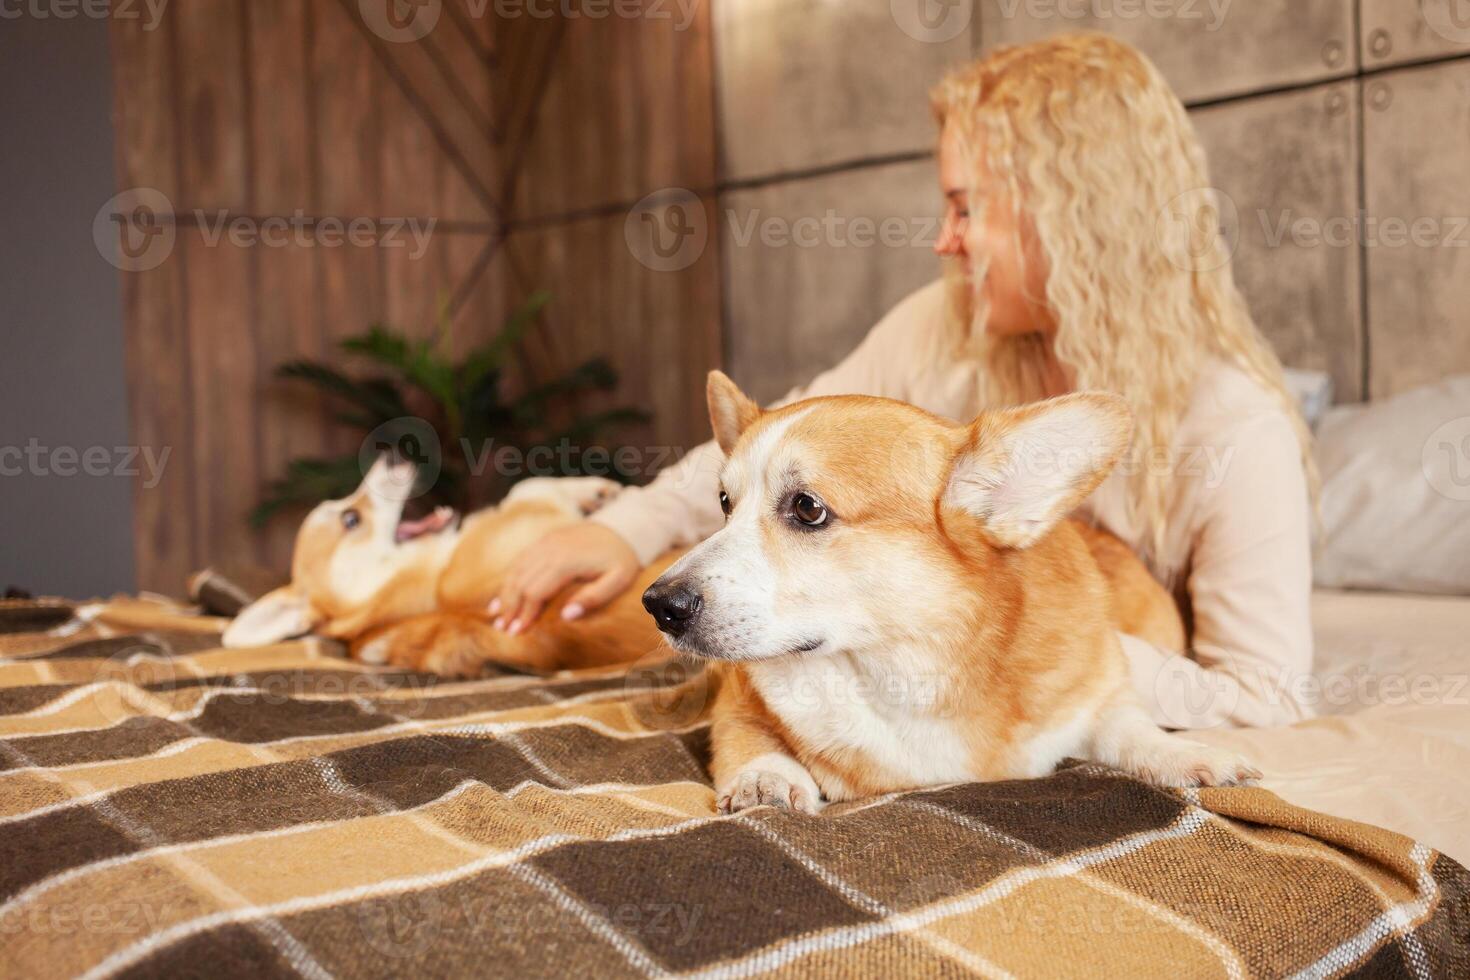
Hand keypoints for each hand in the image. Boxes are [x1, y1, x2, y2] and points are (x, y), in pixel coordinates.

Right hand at [489, 522, 640, 632]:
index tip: (517, 633)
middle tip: (503, 630)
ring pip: (516, 571)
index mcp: (566, 562)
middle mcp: (550, 550)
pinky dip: (509, 579)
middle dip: (510, 607)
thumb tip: (566, 616)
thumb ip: (593, 598)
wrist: (622, 528)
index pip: (536, 591)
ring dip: (505, 595)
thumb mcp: (618, 581)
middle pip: (521, 582)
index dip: (525, 613)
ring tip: (497, 617)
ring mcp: (545, 543)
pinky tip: (502, 596)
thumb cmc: (621, 559)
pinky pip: (520, 561)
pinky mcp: (544, 541)